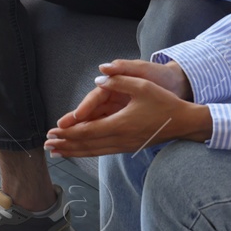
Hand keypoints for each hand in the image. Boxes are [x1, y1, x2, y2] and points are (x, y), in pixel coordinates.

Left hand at [45, 64, 207, 157]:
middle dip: (65, 145)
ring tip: (56, 152)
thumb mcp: (142, 85)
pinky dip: (87, 152)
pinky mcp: (128, 147)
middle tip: (46, 145)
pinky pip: (102, 151)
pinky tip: (79, 151)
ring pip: (93, 151)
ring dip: (73, 151)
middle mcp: (120, 139)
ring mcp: (124, 145)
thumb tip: (98, 78)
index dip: (68, 133)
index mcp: (120, 124)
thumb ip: (119, 80)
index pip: (87, 131)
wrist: (183, 122)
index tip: (51, 132)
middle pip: (86, 145)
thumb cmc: (163, 102)